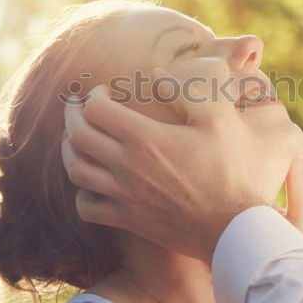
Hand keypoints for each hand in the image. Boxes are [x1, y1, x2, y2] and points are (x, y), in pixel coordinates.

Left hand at [61, 76, 302, 262]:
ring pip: (76, 170)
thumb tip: (158, 75)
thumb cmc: (230, 170)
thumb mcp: (219, 120)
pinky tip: (93, 183)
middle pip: (78, 136)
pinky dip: (82, 192)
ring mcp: (124, 196)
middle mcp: (127, 167)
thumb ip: (188, 91)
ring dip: (70, 150)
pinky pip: (86, 207)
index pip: (96, 109)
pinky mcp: (128, 219)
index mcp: (146, 139)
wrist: (233, 227)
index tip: (105, 91)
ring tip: (77, 139)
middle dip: (72, 115)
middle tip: (78, 106)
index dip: (94, 94)